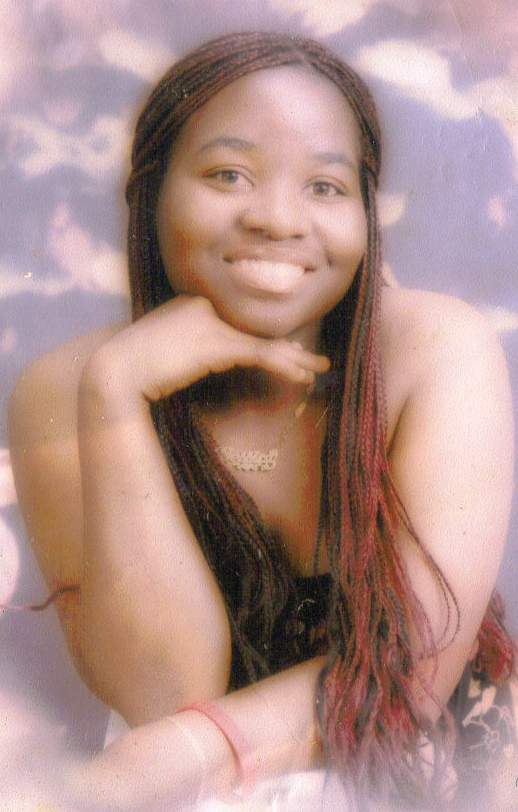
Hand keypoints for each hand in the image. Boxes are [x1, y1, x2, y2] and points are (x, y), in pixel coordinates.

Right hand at [85, 295, 330, 402]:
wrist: (115, 373)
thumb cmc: (133, 370)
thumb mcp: (166, 353)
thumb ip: (192, 350)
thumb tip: (208, 361)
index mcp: (193, 302)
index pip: (239, 322)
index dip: (268, 340)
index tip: (289, 354)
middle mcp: (206, 305)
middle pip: (254, 328)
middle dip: (287, 347)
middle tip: (313, 361)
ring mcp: (211, 322)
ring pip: (262, 341)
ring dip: (295, 359)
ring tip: (320, 370)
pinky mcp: (216, 343)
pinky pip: (260, 355)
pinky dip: (284, 367)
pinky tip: (303, 377)